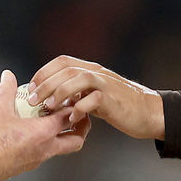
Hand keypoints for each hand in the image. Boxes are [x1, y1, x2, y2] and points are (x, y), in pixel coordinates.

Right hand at [0, 70, 87, 180]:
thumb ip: (6, 90)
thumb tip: (8, 76)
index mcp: (44, 132)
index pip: (70, 116)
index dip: (74, 103)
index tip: (72, 95)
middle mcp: (47, 147)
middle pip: (76, 139)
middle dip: (81, 126)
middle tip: (77, 113)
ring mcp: (39, 158)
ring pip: (63, 147)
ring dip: (64, 133)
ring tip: (56, 119)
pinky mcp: (30, 164)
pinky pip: (48, 151)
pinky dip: (49, 140)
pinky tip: (35, 130)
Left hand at [29, 55, 164, 139]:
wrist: (150, 112)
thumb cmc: (120, 106)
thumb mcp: (95, 94)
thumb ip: (78, 93)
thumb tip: (54, 98)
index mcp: (91, 69)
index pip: (62, 62)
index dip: (44, 72)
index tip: (31, 87)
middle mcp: (97, 73)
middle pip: (66, 69)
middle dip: (45, 84)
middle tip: (33, 100)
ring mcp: (106, 84)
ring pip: (78, 78)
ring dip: (59, 92)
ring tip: (48, 107)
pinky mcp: (113, 99)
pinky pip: (93, 99)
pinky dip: (80, 108)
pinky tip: (73, 118)